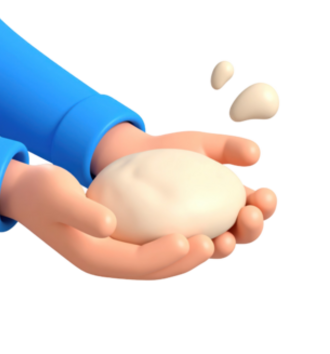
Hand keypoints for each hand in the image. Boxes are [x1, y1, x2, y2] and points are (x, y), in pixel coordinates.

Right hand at [0, 160, 205, 280]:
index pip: (134, 263)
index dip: (164, 255)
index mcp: (89, 258)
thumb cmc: (40, 191)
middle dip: (184, 261)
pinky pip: (149, 250)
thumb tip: (110, 225)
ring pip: (154, 264)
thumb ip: (83, 211)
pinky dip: (172, 244)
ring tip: (214, 241)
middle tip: (214, 243)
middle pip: (150, 270)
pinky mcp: (114, 245)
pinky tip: (193, 227)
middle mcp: (102, 263)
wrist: (24, 195)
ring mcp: (108, 256)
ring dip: (184, 257)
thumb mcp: (58, 194)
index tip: (189, 238)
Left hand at [92, 123, 279, 261]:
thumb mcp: (202, 143)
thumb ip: (229, 147)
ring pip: (218, 250)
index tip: (265, 195)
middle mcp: (220, 221)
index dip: (267, 205)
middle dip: (253, 229)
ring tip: (225, 240)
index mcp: (234, 199)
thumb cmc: (173, 151)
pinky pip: (183, 254)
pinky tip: (187, 245)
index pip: (260, 208)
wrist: (130, 157)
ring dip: (226, 247)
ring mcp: (196, 234)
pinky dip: (190, 253)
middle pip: (246, 234)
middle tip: (249, 215)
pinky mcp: (170, 244)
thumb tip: (256, 154)